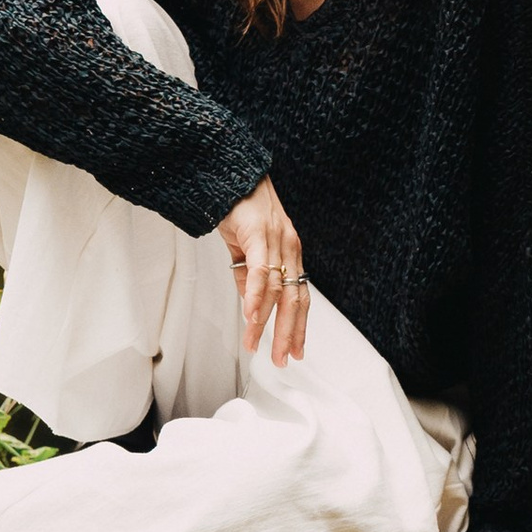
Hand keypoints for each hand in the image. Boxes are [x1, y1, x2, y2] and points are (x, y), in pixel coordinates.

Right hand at [218, 177, 307, 364]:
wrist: (232, 172)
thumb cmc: (240, 205)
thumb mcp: (245, 247)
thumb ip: (248, 276)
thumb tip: (250, 305)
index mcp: (290, 253)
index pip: (300, 297)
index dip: (298, 326)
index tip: (295, 350)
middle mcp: (289, 248)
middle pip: (294, 299)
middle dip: (288, 333)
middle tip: (282, 358)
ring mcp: (277, 241)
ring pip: (276, 290)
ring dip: (265, 321)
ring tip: (256, 344)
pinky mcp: (259, 233)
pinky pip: (260, 271)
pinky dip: (256, 296)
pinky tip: (250, 316)